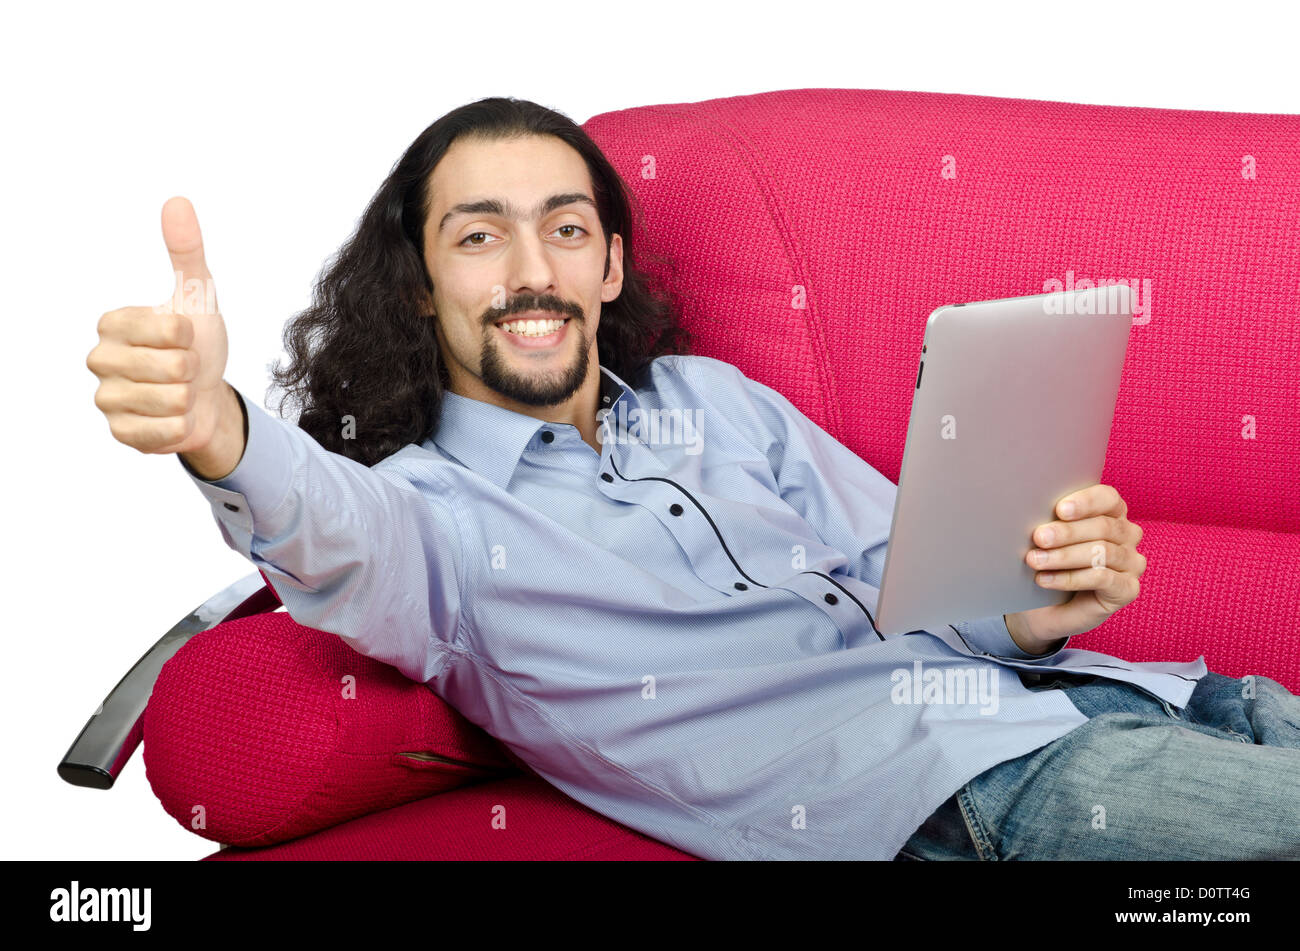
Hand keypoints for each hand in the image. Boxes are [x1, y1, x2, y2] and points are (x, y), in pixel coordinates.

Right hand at [87, 196, 230, 454]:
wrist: (205, 395)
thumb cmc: (197, 343)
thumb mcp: (198, 295)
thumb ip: (186, 251)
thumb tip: (177, 201)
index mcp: (113, 323)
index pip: (171, 329)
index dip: (192, 336)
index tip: (185, 337)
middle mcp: (100, 359)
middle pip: (173, 368)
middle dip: (193, 369)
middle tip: (184, 368)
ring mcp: (106, 399)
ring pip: (173, 401)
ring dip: (190, 398)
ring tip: (180, 392)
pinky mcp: (121, 434)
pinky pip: (166, 432)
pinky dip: (182, 426)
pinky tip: (174, 416)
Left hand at [1004, 483, 1146, 652]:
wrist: (1044, 607)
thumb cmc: (1047, 563)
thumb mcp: (1047, 539)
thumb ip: (1050, 522)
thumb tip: (1034, 509)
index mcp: (1111, 513)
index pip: (1108, 498)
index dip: (1085, 502)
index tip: (1059, 510)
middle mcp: (1127, 535)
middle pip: (1104, 526)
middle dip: (1067, 532)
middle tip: (1039, 537)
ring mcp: (1131, 563)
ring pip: (1102, 552)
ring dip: (1064, 556)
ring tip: (1035, 560)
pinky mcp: (1127, 589)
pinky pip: (1102, 578)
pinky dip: (1070, 578)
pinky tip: (1045, 580)